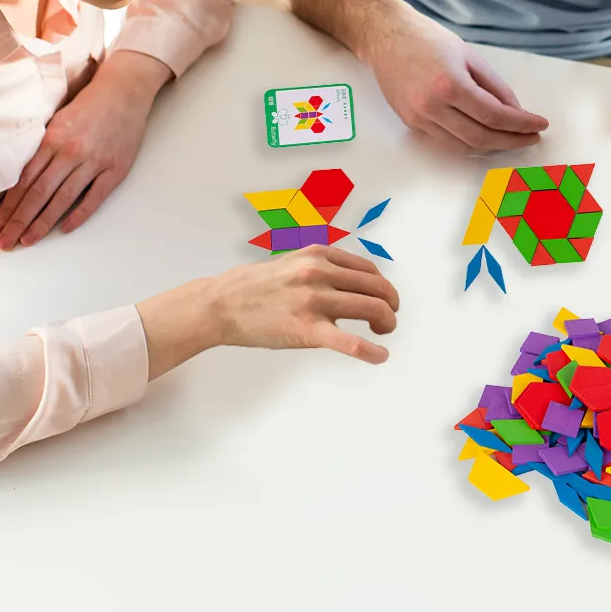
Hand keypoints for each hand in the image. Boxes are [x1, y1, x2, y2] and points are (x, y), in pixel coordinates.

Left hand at [0, 51, 170, 249]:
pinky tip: (64, 228)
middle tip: (5, 242)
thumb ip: (41, 147)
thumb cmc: (88, 105)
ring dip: (42, 223)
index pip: (24, 181)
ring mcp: (94, 162)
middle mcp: (70, 152)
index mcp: (52, 139)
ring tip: (28, 241)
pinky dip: (79, 214)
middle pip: (38, 194)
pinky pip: (94, 197)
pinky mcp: (116, 169)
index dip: (9, 207)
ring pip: (62, 199)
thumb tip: (20, 179)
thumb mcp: (57, 120)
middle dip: (19, 221)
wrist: (124, 92)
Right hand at [138, 246, 401, 377]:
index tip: (384, 298)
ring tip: (385, 332)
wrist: (220, 303)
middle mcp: (320, 272)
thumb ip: (322, 268)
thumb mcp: (292, 262)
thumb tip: (351, 283)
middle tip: (389, 318)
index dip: (382, 285)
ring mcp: (314, 300)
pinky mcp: (307, 329)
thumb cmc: (254, 286)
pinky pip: (349, 341)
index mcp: (318, 255)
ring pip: (371, 308)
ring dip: (386, 322)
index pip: (367, 269)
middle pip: (376, 287)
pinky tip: (381, 356)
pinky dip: (371, 350)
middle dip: (390, 304)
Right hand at [365, 5, 546, 152]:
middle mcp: (432, 106)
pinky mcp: (411, 123)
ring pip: (463, 146)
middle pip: (481, 138)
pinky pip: (446, 142)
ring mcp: (419, 118)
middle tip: (531, 137)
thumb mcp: (470, 56)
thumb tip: (515, 112)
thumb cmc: (428, 40)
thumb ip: (495, 86)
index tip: (540, 125)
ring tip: (512, 138)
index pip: (494, 115)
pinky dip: (469, 143)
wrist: (386, 37)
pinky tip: (485, 136)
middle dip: (511, 141)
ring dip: (492, 147)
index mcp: (450, 85)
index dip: (521, 124)